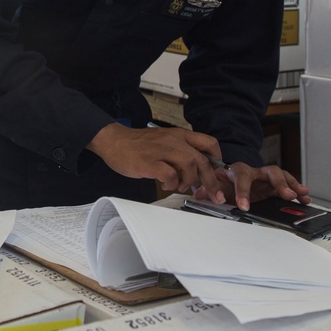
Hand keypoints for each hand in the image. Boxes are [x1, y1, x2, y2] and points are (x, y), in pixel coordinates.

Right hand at [87, 123, 225, 203]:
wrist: (113, 140)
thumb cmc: (138, 145)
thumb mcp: (164, 141)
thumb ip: (180, 152)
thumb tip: (197, 171)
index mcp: (179, 135)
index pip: (209, 143)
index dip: (217, 160)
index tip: (216, 174)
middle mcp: (173, 140)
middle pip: (202, 160)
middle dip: (211, 181)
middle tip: (213, 195)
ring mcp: (161, 150)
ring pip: (190, 165)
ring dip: (190, 181)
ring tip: (181, 187)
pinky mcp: (149, 162)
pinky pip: (169, 174)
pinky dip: (172, 183)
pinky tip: (165, 185)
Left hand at [194, 163, 310, 210]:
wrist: (227, 178)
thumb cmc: (221, 183)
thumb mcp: (213, 186)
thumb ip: (206, 189)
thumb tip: (197, 194)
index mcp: (236, 171)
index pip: (241, 177)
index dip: (243, 191)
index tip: (244, 206)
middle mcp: (254, 172)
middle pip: (269, 171)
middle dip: (279, 183)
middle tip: (287, 195)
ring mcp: (265, 178)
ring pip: (281, 176)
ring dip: (292, 184)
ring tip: (301, 194)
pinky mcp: (273, 186)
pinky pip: (288, 185)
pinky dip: (297, 190)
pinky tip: (305, 198)